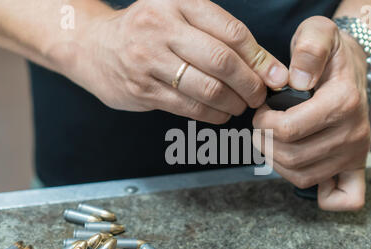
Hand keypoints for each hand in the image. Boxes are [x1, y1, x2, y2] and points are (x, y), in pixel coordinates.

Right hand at [59, 0, 287, 123]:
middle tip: (260, 96)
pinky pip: (189, 107)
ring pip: (207, 88)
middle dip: (250, 84)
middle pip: (221, 61)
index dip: (260, 58)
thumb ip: (219, 35)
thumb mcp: (179, 17)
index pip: (232, 32)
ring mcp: (148, 60)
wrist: (94, 47)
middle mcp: (161, 28)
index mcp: (178, 3)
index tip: (277, 76)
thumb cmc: (148, 31)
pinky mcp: (142, 90)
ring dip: (234, 103)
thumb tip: (267, 67)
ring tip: (241, 106)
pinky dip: (213, 114)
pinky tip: (221, 113)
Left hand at [252, 16, 370, 210]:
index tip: (262, 111)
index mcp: (343, 102)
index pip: (288, 130)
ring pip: (303, 177)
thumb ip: (309, 48)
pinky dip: (323, 197)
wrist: (353, 69)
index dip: (263, 123)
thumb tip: (297, 80)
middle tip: (262, 127)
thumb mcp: (318, 33)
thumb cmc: (330, 56)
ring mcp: (356, 153)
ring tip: (273, 142)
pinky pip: (344, 198)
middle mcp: (353, 133)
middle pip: (292, 158)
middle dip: (265, 143)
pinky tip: (305, 170)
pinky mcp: (356, 165)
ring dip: (278, 163)